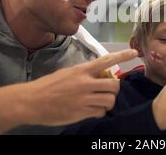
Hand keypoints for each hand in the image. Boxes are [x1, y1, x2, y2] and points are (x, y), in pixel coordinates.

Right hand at [0, 49, 136, 133]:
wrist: (31, 101)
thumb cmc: (47, 86)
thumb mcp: (66, 73)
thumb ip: (84, 74)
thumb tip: (100, 76)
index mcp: (80, 70)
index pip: (106, 60)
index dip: (122, 56)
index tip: (134, 52)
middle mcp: (84, 83)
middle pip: (114, 85)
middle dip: (114, 89)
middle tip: (106, 91)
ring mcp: (84, 99)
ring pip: (109, 100)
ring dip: (107, 102)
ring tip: (98, 102)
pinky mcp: (81, 113)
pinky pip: (100, 112)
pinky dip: (98, 112)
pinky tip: (89, 110)